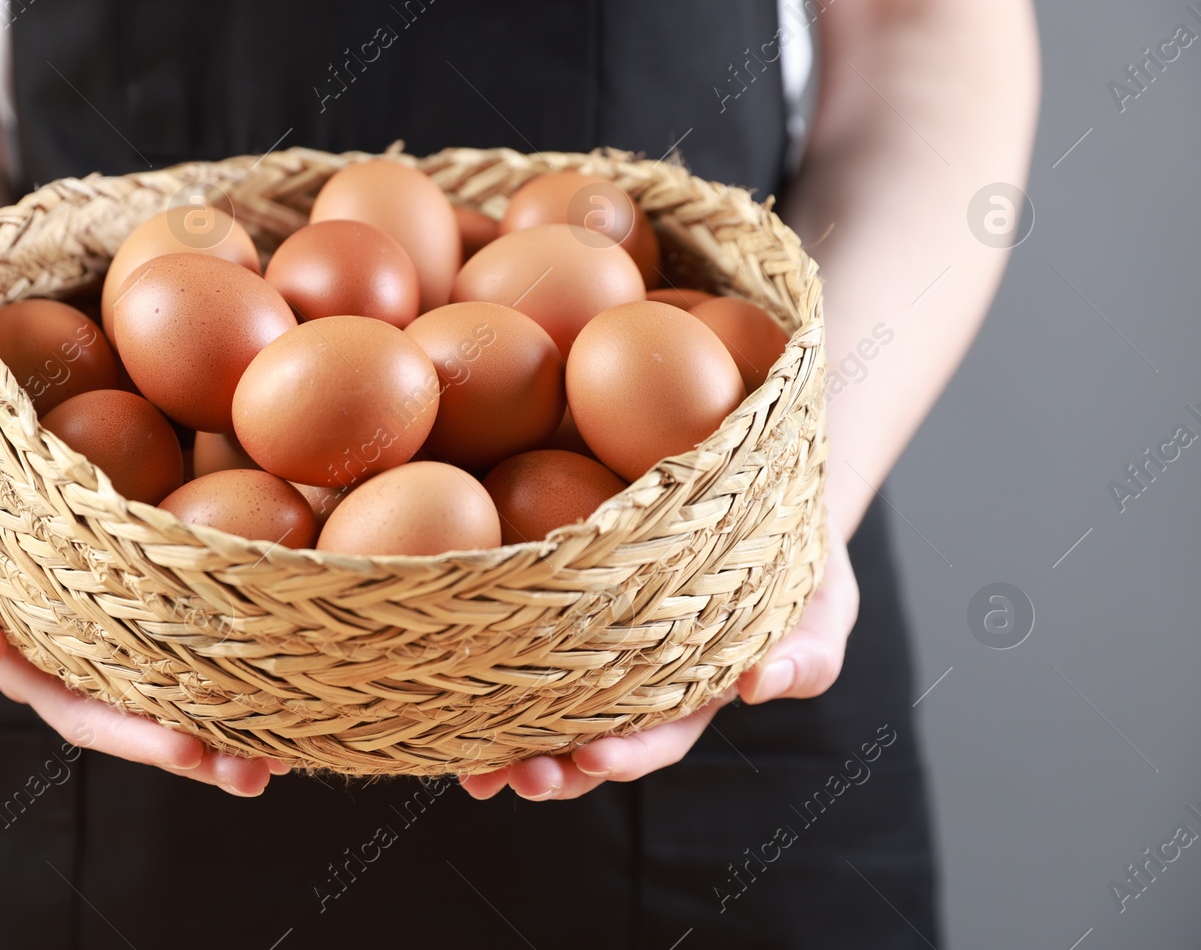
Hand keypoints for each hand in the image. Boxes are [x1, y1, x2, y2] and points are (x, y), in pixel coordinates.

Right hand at [0, 503, 284, 795]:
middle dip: (203, 750)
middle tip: (255, 772)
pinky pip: (208, 623)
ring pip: (189, 682)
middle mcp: (88, 660)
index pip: (87, 714)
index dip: (135, 737)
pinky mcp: (164, 584)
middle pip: (151, 715)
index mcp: (35, 665)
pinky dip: (253, 647)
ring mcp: (128, 628)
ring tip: (289, 748)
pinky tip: (300, 664)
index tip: (184, 752)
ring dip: (239, 718)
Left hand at [459, 526, 859, 800]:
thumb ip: (807, 653)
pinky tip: (440, 673)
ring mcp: (590, 640)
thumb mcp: (823, 603)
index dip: (627, 756)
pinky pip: (512, 632)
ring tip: (468, 766)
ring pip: (539, 700)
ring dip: (504, 738)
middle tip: (515, 778)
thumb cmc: (798, 553)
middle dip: (551, 769)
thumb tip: (761, 686)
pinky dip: (479, 659)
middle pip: (587, 738)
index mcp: (693, 691)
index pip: (658, 736)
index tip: (592, 761)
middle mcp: (634, 678)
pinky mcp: (555, 592)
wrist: (759, 485)